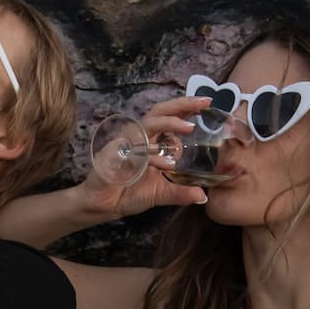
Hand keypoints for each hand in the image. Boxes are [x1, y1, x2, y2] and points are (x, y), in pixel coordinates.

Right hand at [81, 95, 217, 219]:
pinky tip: (169, 165)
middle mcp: (138, 138)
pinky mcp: (114, 156)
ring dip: (169, 124)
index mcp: (150, 141)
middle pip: (159, 112)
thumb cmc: (128, 193)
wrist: (103, 206)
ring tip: (189, 128)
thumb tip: (203, 197)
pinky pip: (135, 152)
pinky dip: (153, 157)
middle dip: (181, 105)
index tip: (207, 103)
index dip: (186, 108)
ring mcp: (125, 145)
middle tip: (203, 103)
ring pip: (148, 126)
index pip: (168, 117)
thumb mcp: (161, 193)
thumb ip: (181, 192)